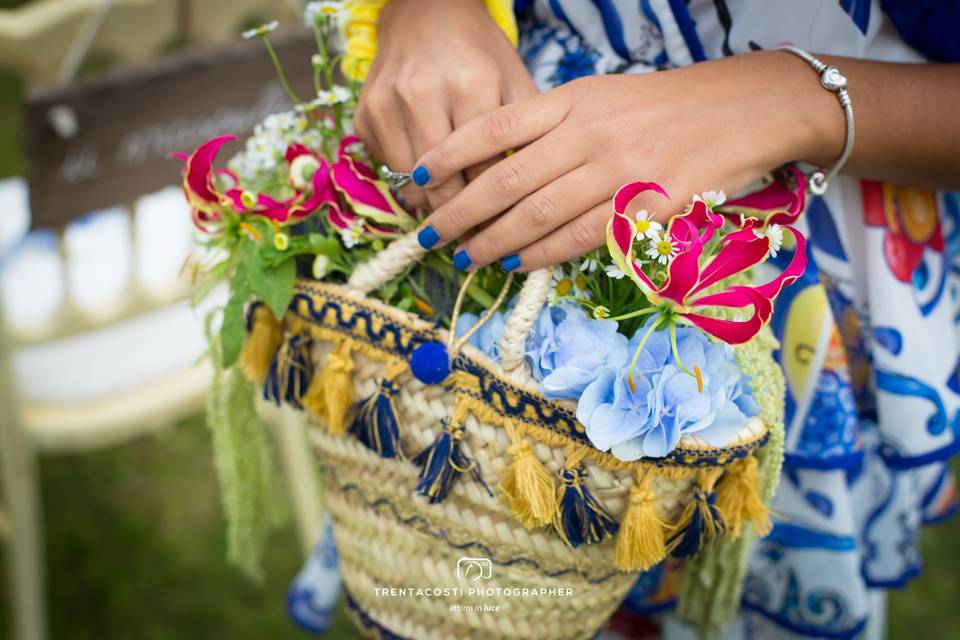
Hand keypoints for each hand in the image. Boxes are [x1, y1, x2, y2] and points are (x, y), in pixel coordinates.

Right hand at [353, 0, 537, 212]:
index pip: (486, 172)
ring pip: (410, 186)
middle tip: (477, 241)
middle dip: (462, 219)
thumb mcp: (514, 82)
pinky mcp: (365, 115)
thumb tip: (530, 197)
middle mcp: (422, 95)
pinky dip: (408, 182)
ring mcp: (386, 105)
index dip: (498, 209)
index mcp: (470, 86)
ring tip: (453, 218)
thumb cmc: (479, 53)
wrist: (426, 12)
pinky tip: (428, 180)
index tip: (506, 233)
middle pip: (444, 186)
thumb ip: (525, 136)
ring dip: (432, 207)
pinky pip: (387, 169)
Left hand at [412, 51, 841, 270]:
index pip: (494, 126)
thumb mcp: (603, 96)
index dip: (449, 153)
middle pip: (506, 179)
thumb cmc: (667, 105)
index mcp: (574, 100)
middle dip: (459, 211)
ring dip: (493, 242)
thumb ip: (553, 122)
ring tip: (465, 258)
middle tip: (429, 235)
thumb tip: (498, 158)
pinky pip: (581, 238)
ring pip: (538, 214)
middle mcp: (589, 134)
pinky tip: (516, 265)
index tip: (416, 175)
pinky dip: (543, 255)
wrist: (746, 109)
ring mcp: (618, 172)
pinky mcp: (646, 208)